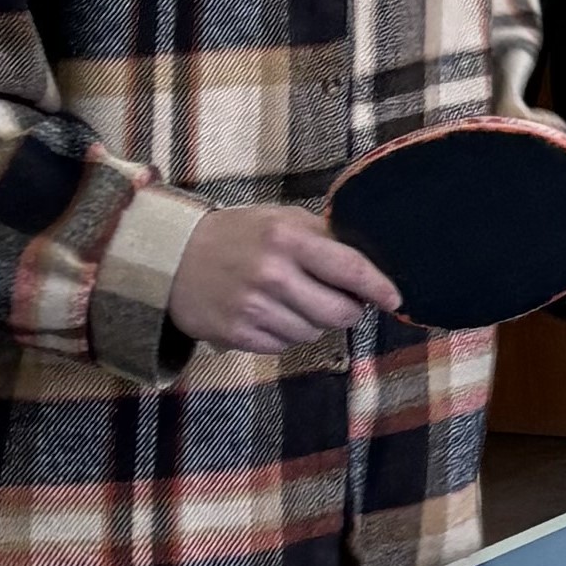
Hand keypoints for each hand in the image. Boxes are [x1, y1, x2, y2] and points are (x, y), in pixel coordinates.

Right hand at [167, 203, 400, 364]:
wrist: (172, 259)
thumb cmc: (235, 235)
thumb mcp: (279, 219)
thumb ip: (322, 237)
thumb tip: (368, 264)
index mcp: (288, 237)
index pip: (351, 269)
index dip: (379, 288)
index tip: (394, 298)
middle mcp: (273, 274)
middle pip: (339, 312)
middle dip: (349, 310)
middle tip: (343, 302)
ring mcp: (254, 307)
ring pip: (314, 333)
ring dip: (314, 322)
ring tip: (293, 301)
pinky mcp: (239, 334)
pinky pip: (285, 345)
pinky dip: (286, 333)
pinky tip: (270, 313)